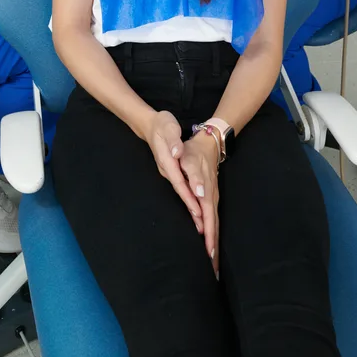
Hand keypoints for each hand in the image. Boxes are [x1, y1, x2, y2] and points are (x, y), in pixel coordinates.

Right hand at [140, 111, 202, 234]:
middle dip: (192, 212)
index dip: (189, 196)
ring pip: (183, 195)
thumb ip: (173, 140)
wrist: (151, 125)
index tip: (198, 211)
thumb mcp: (168, 127)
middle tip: (204, 231)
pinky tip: (197, 214)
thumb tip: (177, 153)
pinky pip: (183, 191)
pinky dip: (190, 203)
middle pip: (181, 193)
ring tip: (204, 230)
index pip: (180, 182)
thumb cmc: (162, 124)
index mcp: (167, 161)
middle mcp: (167, 171)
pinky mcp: (173, 173)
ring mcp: (169, 173)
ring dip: (192, 212)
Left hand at [180, 133, 220, 272]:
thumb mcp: (190, 160)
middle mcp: (212, 200)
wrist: (206, 143)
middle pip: (214, 230)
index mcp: (206, 194)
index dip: (209, 240)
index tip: (210, 258)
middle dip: (214, 251)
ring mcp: (213, 200)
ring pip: (214, 227)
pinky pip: (212, 221)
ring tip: (213, 266)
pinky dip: (212, 235)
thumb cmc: (194, 152)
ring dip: (214, 245)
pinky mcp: (210, 199)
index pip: (209, 222)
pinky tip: (210, 244)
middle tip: (214, 273)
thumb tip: (200, 195)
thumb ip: (194, 177)